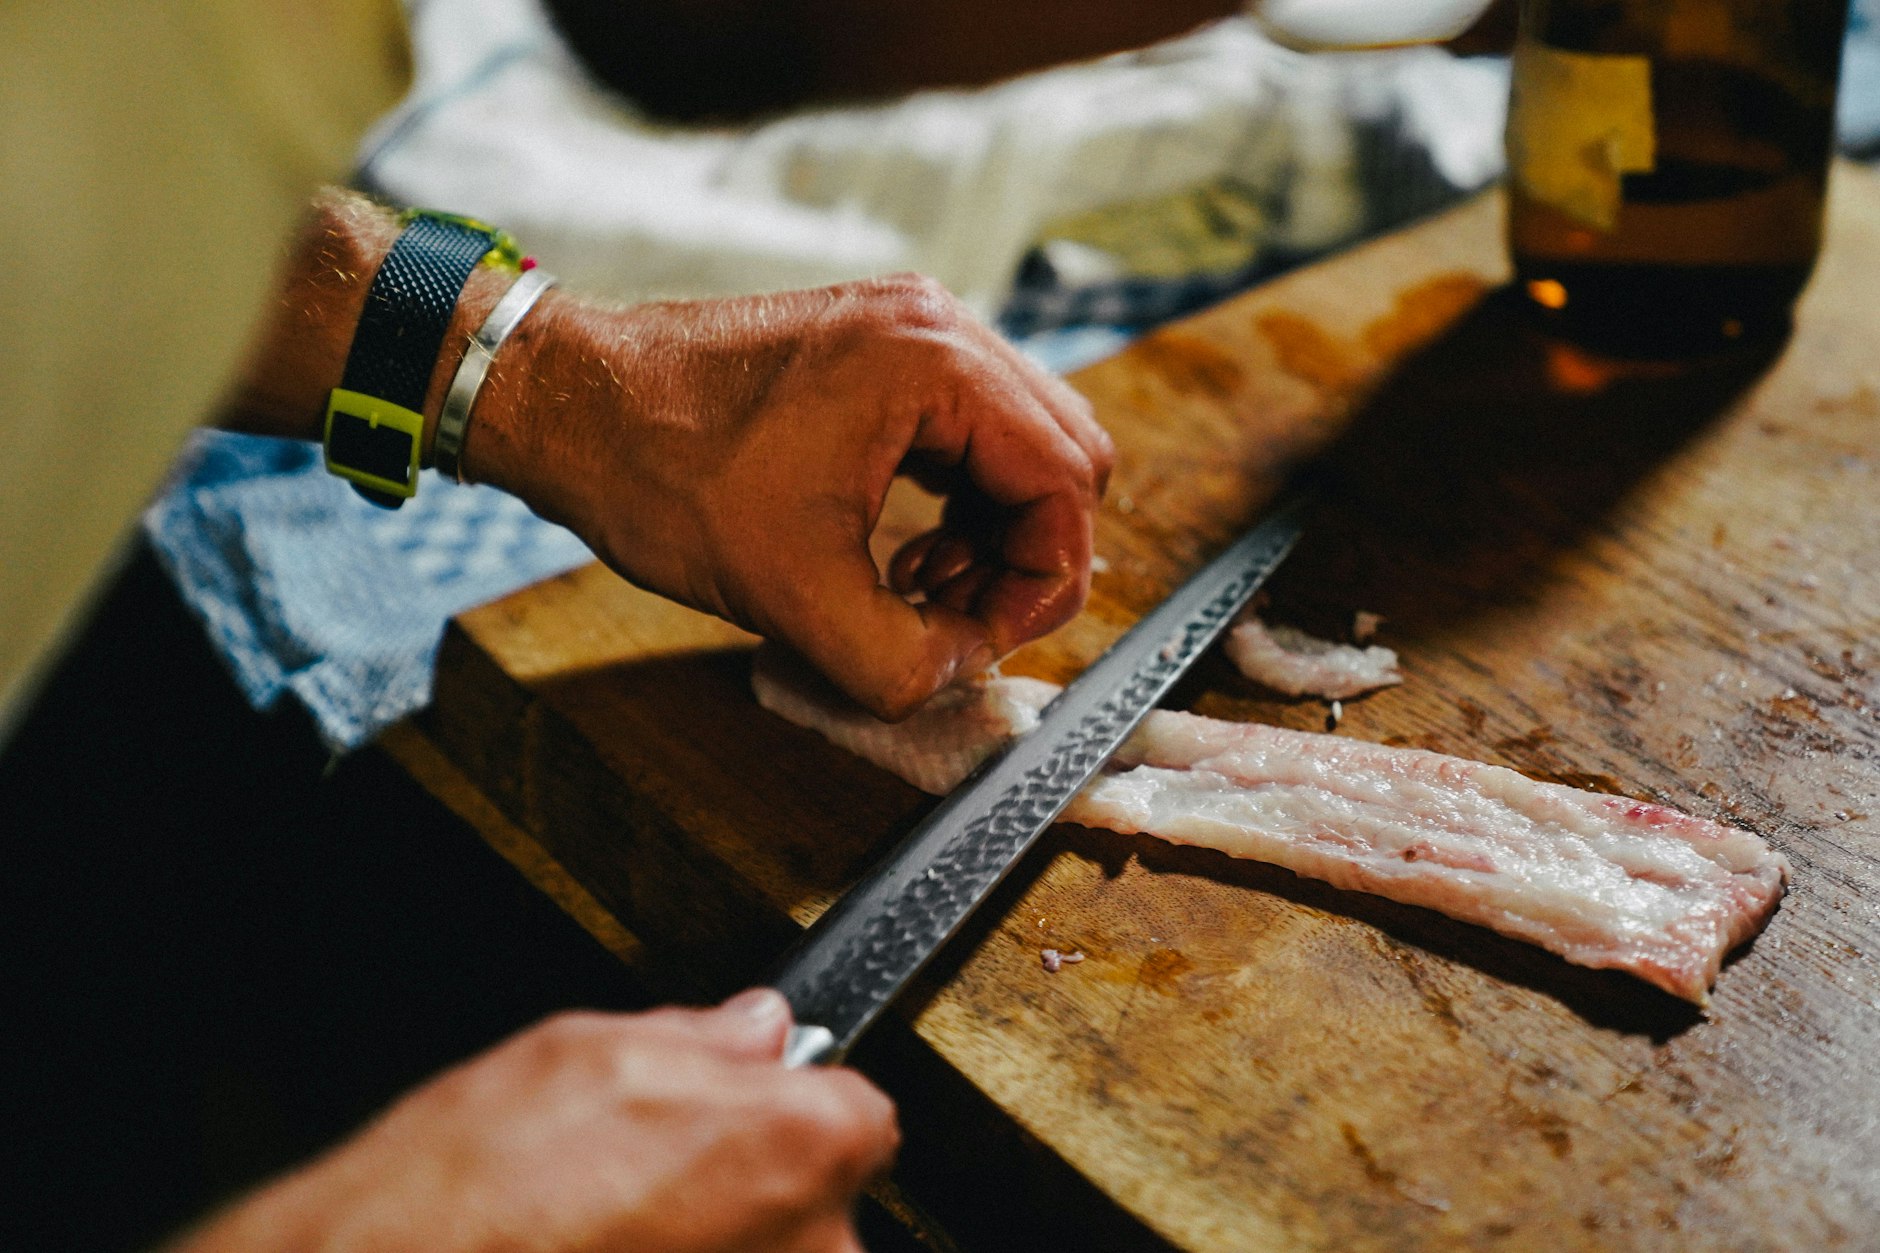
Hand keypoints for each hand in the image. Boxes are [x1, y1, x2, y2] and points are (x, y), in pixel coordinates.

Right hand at [173, 991, 896, 1252]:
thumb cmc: (468, 1197)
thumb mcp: (586, 1053)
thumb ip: (704, 1038)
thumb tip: (757, 1028)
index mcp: (798, 1145)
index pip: (860, 1116)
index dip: (796, 1112)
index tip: (752, 1118)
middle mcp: (810, 1251)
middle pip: (820, 1206)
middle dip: (750, 1190)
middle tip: (654, 1188)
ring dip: (712, 1249)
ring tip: (611, 1239)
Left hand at [471, 274, 1113, 718]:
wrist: (569, 404)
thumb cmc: (662, 475)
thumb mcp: (789, 596)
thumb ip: (898, 661)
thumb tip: (962, 673)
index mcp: (934, 364)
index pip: (1066, 482)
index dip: (1044, 584)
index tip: (980, 643)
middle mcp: (938, 326)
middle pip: (1065, 454)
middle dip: (1028, 556)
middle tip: (956, 619)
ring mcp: (909, 329)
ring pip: (1022, 444)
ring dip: (995, 531)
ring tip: (919, 587)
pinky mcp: (880, 350)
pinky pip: (970, 430)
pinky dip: (961, 498)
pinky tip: (902, 548)